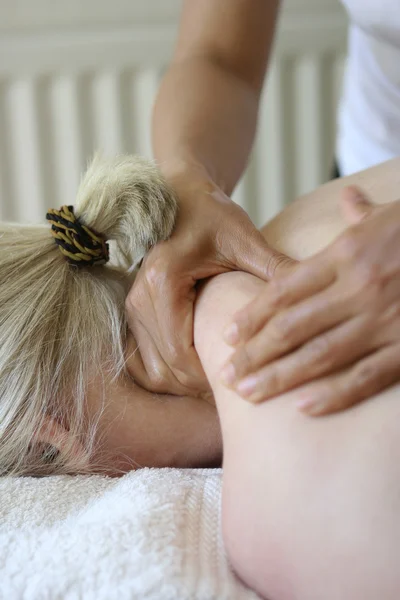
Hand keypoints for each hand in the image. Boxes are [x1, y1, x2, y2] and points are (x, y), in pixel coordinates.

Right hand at [125, 163, 292, 396]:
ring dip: (185, 385)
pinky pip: (145, 361)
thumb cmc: (211, 214)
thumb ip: (275, 270)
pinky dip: (170, 375)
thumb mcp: (245, 239)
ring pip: (154, 371)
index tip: (243, 381)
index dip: (210, 378)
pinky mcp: (135, 311)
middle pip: (167, 370)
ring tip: (220, 383)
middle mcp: (140, 299)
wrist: (179, 196)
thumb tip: (314, 298)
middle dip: (201, 387)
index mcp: (164, 283)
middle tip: (239, 388)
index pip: (181, 354)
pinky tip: (198, 372)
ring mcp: (133, 307)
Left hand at [221, 186, 399, 414]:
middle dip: (255, 353)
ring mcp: (384, 319)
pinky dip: (334, 394)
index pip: (286, 289)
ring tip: (248, 393)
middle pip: (292, 326)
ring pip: (320, 354)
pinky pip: (366, 376)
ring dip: (279, 377)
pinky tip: (303, 408)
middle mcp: (359, 287)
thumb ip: (362, 213)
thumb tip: (347, 198)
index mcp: (347, 254)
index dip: (254, 315)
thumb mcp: (394, 214)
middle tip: (227, 374)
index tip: (230, 335)